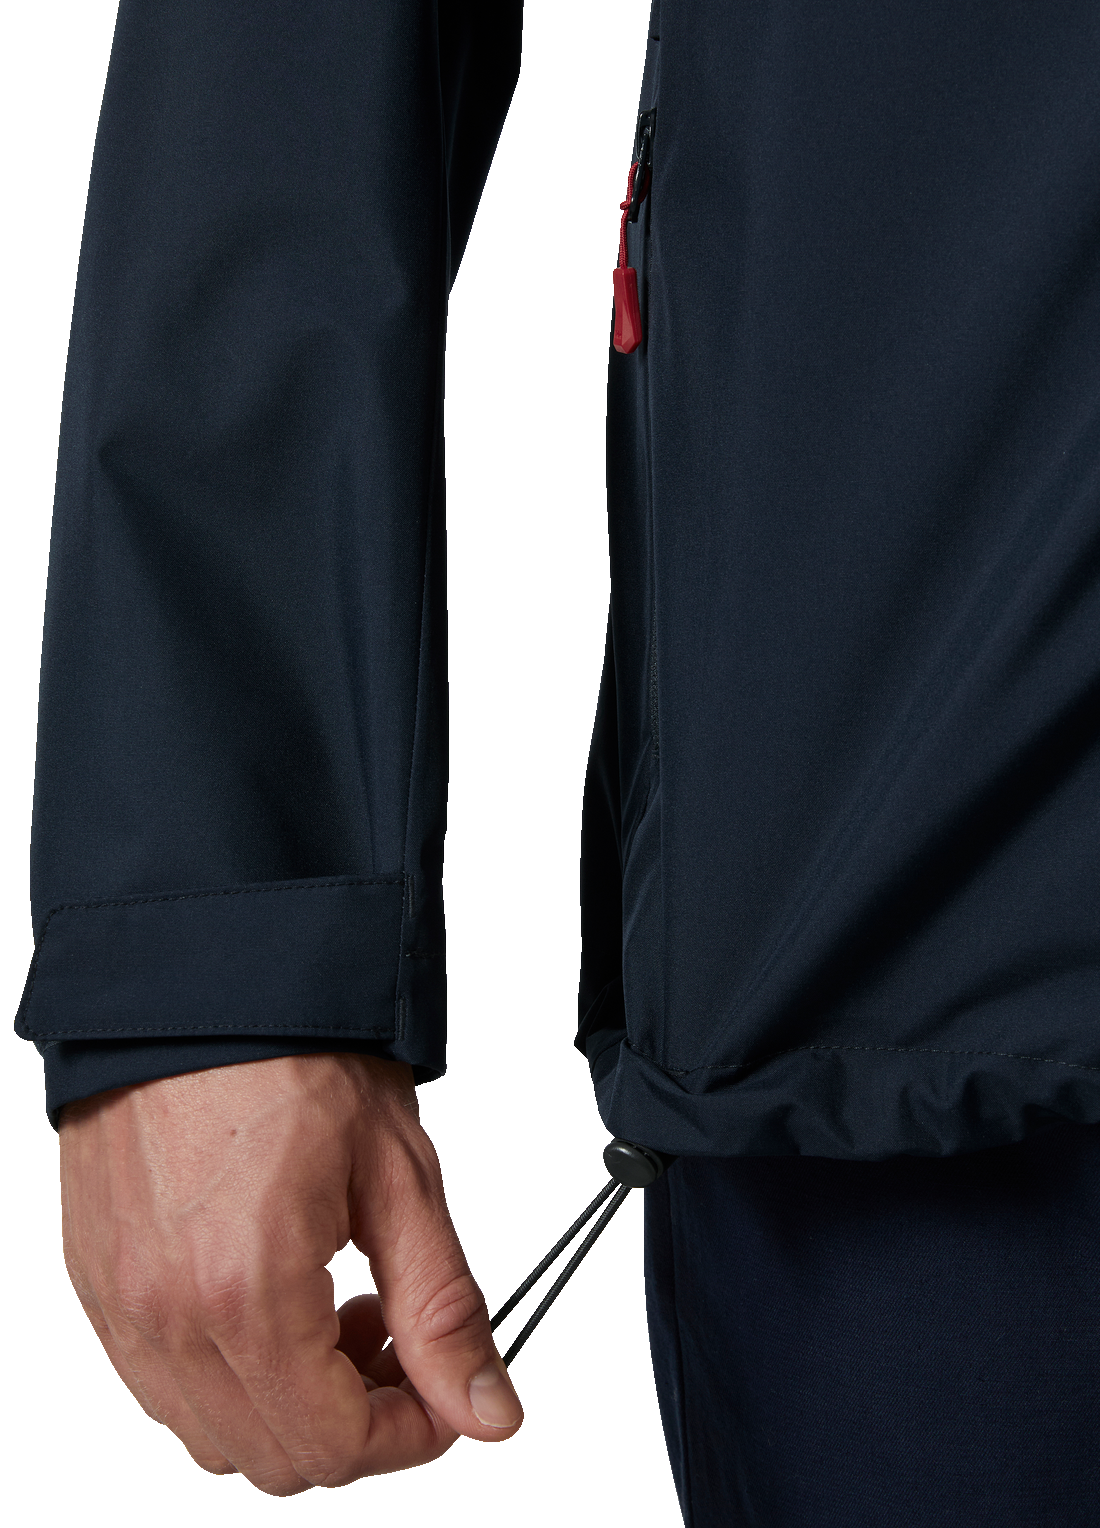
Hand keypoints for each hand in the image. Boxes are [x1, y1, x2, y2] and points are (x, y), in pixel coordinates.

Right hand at [59, 1053, 521, 1493]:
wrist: (199, 980)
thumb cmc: (293, 1052)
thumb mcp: (399, 1176)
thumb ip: (443, 1311)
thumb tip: (487, 1410)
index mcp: (247, 1294)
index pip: (335, 1446)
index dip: (410, 1436)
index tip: (444, 1395)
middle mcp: (166, 1318)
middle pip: (273, 1458)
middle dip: (356, 1420)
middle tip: (396, 1338)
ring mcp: (120, 1305)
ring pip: (212, 1432)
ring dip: (290, 1401)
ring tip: (336, 1307)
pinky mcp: (96, 1281)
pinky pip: (162, 1382)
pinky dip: (228, 1370)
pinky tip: (272, 1295)